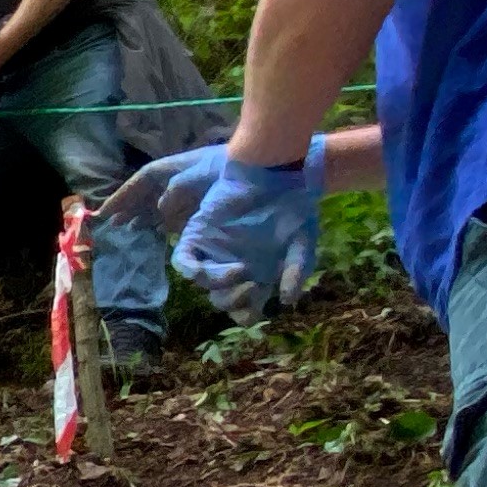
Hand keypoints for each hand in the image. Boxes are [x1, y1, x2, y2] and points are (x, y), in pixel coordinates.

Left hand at [170, 140, 330, 320]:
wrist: (276, 173)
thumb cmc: (293, 207)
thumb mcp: (303, 241)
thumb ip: (297, 270)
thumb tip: (287, 302)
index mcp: (257, 275)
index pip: (245, 310)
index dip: (248, 313)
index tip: (261, 297)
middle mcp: (233, 268)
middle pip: (223, 302)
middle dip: (235, 301)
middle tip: (252, 285)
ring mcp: (214, 252)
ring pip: (204, 286)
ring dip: (220, 286)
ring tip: (243, 270)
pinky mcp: (198, 235)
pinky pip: (184, 262)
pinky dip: (194, 271)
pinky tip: (212, 270)